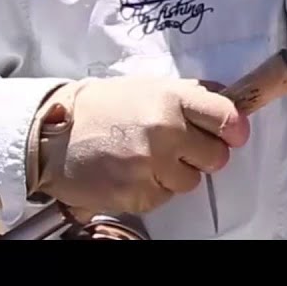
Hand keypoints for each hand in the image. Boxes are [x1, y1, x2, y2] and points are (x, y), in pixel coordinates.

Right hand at [29, 76, 249, 215]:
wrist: (53, 135)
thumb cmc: (103, 108)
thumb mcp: (149, 87)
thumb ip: (190, 96)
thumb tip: (230, 104)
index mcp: (173, 99)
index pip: (227, 117)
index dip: (234, 129)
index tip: (232, 133)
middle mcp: (166, 130)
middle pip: (217, 156)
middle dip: (203, 154)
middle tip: (179, 146)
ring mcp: (151, 165)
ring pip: (191, 181)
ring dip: (175, 174)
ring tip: (146, 158)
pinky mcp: (137, 194)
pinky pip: (164, 197)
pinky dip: (152, 189)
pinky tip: (131, 172)